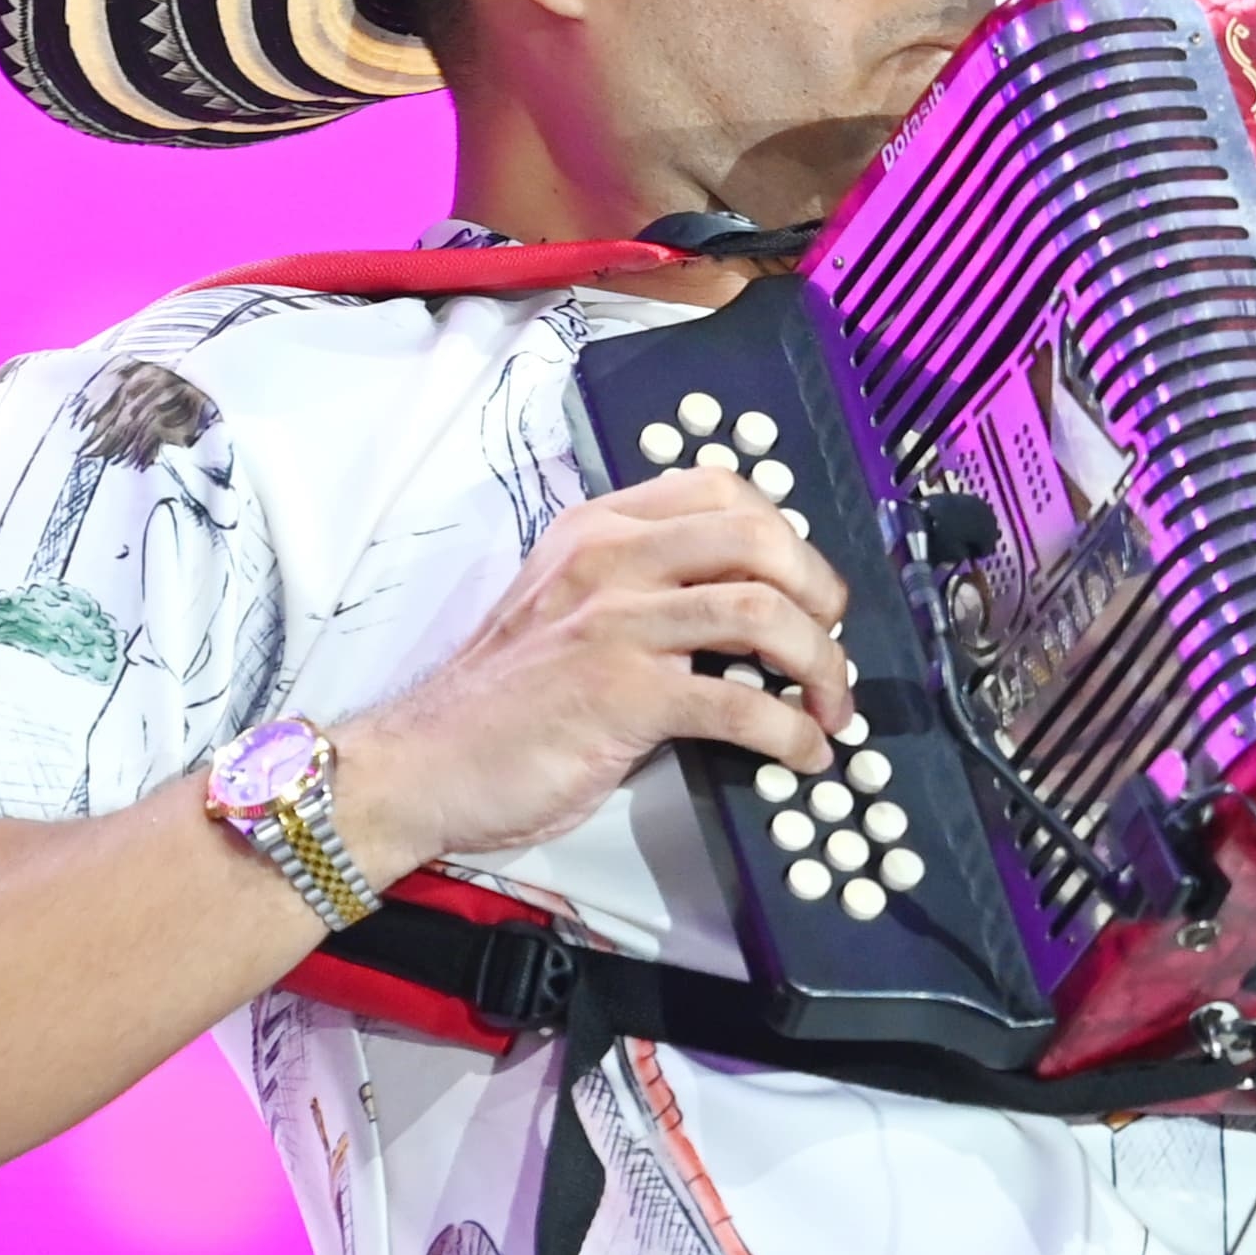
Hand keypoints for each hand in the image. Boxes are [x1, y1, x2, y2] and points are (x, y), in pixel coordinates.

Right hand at [343, 468, 851, 867]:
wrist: (421, 764)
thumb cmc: (500, 700)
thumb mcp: (568, 608)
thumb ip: (643, 590)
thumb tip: (747, 609)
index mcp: (599, 531)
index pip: (721, 490)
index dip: (787, 535)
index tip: (807, 586)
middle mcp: (609, 560)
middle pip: (759, 537)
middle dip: (821, 593)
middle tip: (833, 643)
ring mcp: (615, 624)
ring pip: (762, 610)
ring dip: (821, 664)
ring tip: (830, 707)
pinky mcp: (620, 695)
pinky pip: (738, 701)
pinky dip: (788, 731)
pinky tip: (799, 752)